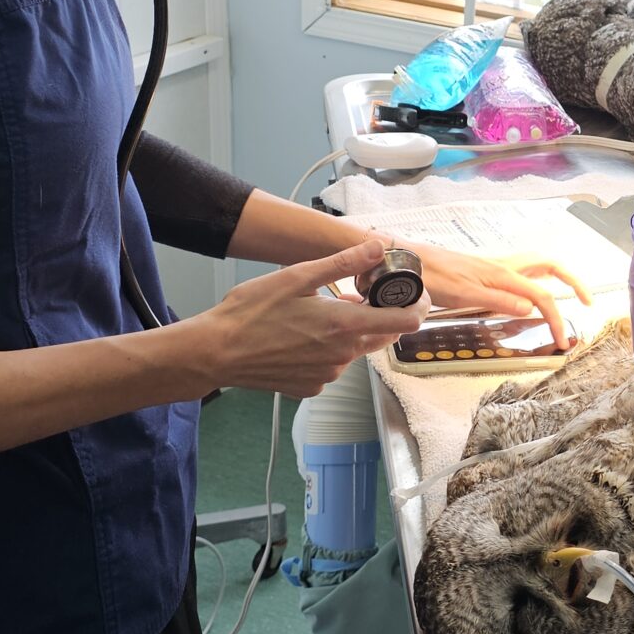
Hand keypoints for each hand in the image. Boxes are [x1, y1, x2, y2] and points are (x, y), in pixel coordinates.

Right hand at [194, 240, 430, 397]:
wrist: (215, 352)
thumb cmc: (251, 313)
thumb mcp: (298, 277)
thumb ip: (344, 264)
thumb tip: (380, 247)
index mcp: (345, 326)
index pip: (406, 322)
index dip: (418, 306)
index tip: (416, 294)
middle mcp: (343, 355)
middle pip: (382, 335)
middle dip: (381, 314)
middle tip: (362, 295)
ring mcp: (328, 375)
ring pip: (355, 349)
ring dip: (350, 330)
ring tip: (318, 313)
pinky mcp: (312, 386)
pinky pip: (333, 364)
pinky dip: (327, 349)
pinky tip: (301, 337)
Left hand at [401, 241, 589, 349]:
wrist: (408, 261)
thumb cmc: (431, 276)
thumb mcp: (464, 294)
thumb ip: (499, 301)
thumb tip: (531, 308)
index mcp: (502, 274)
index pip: (541, 296)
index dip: (556, 319)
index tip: (562, 340)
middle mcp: (503, 267)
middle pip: (549, 267)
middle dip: (572, 281)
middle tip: (585, 300)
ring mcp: (494, 267)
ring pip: (536, 267)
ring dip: (556, 278)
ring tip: (568, 294)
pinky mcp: (485, 271)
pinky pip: (520, 273)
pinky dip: (535, 281)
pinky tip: (530, 295)